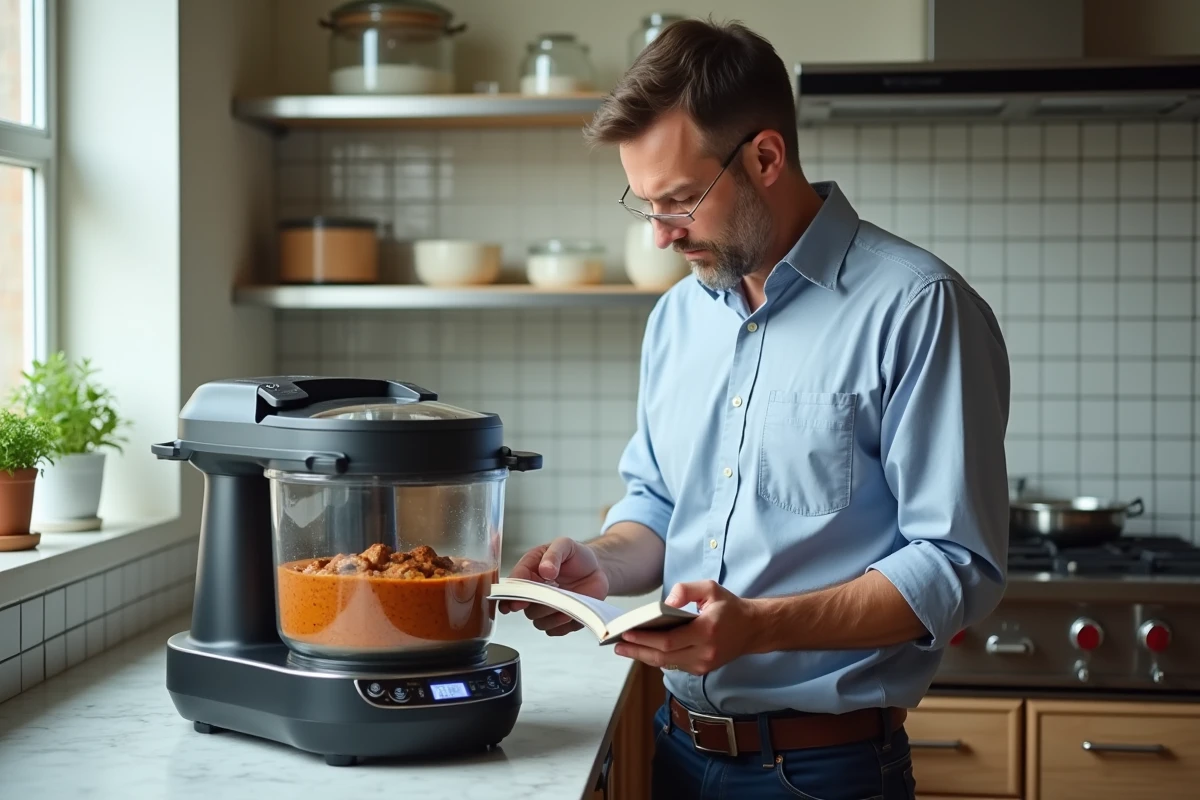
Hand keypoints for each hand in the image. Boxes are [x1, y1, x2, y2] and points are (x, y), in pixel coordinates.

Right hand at [499, 537, 609, 636]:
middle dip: (540, 604)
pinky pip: (555, 631)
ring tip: (570, 599)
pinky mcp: (558, 620)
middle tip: (556, 594)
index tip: (517, 603)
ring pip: (539, 622)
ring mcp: (545, 608)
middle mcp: (533, 592)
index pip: (513, 586)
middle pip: (525, 608)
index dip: (511, 596)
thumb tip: (545, 570)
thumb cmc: (577, 556)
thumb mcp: (565, 545)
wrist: (596, 569)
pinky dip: (565, 624)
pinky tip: (574, 609)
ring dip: (554, 615)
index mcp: (529, 570)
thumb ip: (553, 554)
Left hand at [613, 580, 761, 674]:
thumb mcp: (710, 588)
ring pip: (667, 664)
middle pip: (663, 657)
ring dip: (644, 656)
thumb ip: (685, 590)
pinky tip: (643, 650)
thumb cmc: (729, 607)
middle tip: (617, 644)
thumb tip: (665, 603)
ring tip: (624, 648)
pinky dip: (657, 658)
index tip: (626, 632)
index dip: (645, 638)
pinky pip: (674, 665)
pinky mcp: (702, 669)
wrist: (753, 629)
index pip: (669, 640)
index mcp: (707, 631)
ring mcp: (703, 664)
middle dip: (637, 650)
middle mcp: (705, 652)